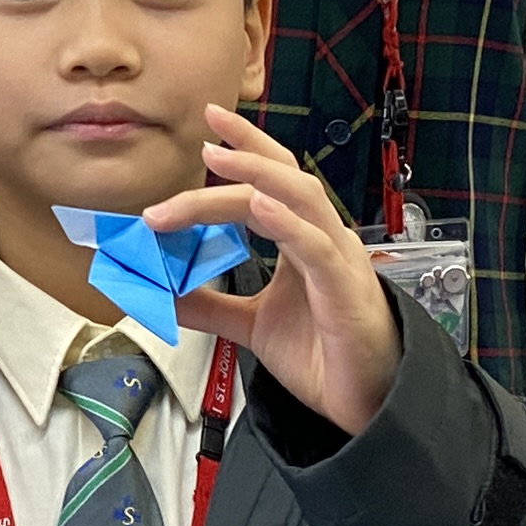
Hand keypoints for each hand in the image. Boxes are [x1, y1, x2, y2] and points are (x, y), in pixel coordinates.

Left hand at [158, 104, 401, 436]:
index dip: (248, 147)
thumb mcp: (253, 325)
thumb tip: (159, 292)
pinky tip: (258, 207)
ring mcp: (337, 260)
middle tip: (202, 142)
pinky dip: (286, 223)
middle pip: (283, 179)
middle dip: (242, 156)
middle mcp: (324, 239)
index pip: (275, 179)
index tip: (211, 122)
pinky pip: (316, 247)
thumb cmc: (324, 355)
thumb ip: (210, 305)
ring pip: (300, 199)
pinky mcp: (344, 289)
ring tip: (218, 160)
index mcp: (304, 239)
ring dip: (256, 176)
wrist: (366, 403)